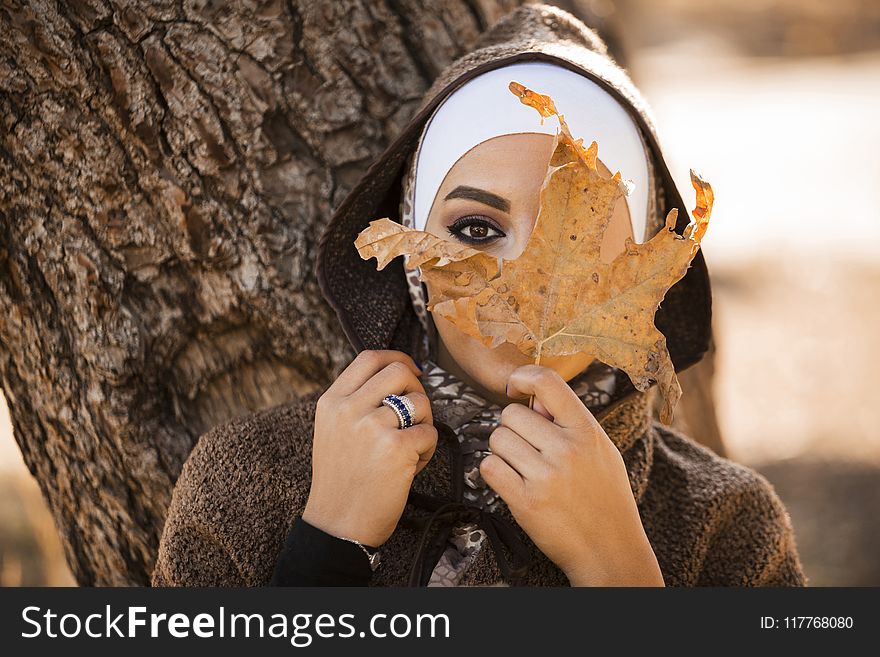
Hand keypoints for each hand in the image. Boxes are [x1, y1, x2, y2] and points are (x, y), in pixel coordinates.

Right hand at [302, 350, 436, 547]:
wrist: (337, 524)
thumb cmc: (341, 480)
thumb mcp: (333, 430)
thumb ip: (356, 402)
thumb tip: (397, 374)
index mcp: (331, 402)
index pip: (369, 358)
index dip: (397, 357)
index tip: (412, 370)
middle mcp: (348, 409)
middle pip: (399, 372)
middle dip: (417, 389)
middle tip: (416, 413)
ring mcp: (372, 427)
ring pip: (420, 402)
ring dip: (424, 423)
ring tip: (410, 447)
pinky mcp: (396, 448)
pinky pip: (430, 433)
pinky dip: (428, 450)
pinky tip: (410, 467)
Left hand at [480, 364, 663, 585]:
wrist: (610, 550)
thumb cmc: (605, 497)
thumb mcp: (600, 451)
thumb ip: (569, 422)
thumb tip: (535, 398)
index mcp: (586, 431)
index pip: (548, 382)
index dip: (524, 377)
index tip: (515, 387)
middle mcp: (567, 450)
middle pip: (511, 415)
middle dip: (513, 429)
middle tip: (527, 449)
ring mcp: (546, 476)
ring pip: (497, 440)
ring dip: (503, 452)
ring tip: (523, 468)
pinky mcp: (526, 502)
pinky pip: (489, 468)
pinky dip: (494, 473)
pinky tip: (511, 481)